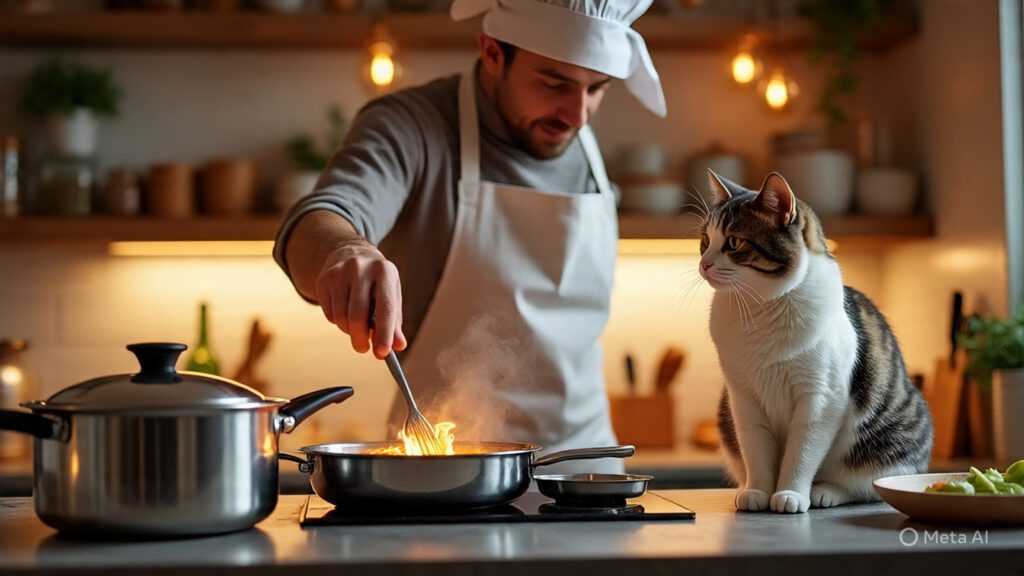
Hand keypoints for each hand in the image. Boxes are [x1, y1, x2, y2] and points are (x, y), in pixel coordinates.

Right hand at [315, 239, 406, 358]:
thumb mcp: (391, 295)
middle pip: (358, 316)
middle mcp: (361, 269)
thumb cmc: (377, 282)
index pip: (385, 308)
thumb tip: (398, 346)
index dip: (384, 333)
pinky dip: (338, 322)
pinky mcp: (324, 279)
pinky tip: (344, 310)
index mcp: (384, 272)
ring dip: (349, 331)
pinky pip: (330, 314)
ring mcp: (339, 273)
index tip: (382, 353)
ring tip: (356, 325)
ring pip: (341, 318)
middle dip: (360, 339)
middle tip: (364, 349)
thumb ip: (395, 322)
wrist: (351, 254)